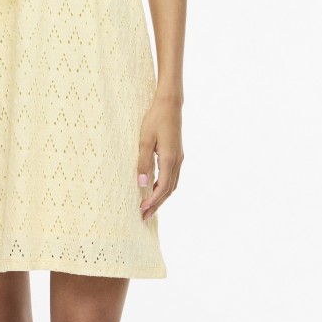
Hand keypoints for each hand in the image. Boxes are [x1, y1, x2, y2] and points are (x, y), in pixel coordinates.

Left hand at [136, 97, 182, 219]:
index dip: (153, 200)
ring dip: (161, 197)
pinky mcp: (177, 154)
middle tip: (145, 217)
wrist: (170, 104)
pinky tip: (155, 189)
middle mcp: (177, 161)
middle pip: (169, 190)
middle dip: (157, 204)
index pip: (162, 187)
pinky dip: (164, 187)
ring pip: (172, 184)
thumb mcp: (145, 140)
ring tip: (150, 207)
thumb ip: (143, 162)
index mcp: (170, 159)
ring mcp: (179, 158)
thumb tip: (142, 184)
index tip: (142, 209)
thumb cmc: (155, 119)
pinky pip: (172, 177)